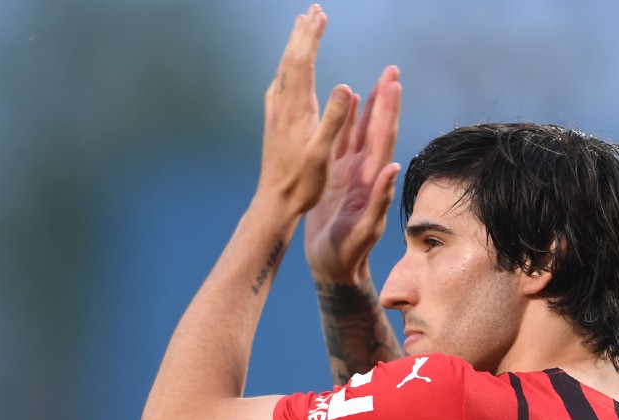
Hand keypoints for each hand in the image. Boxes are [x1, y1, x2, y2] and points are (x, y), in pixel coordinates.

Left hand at [257, 5, 353, 215]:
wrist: (275, 201)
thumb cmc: (302, 182)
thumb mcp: (323, 153)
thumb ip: (333, 119)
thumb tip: (343, 87)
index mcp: (296, 109)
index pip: (303, 62)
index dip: (311, 37)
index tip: (320, 17)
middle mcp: (282, 105)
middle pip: (291, 59)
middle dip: (303, 34)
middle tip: (312, 11)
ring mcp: (276, 113)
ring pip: (284, 70)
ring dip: (294, 47)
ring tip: (301, 29)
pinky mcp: (274, 122)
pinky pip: (281, 84)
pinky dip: (288, 67)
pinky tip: (288, 71)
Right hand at [305, 66, 402, 284]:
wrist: (333, 267)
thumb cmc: (348, 255)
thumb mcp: (364, 231)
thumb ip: (380, 200)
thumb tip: (393, 167)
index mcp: (372, 180)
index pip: (383, 139)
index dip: (389, 111)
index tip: (394, 83)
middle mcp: (365, 172)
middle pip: (376, 128)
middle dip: (384, 99)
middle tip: (391, 69)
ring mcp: (352, 173)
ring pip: (360, 131)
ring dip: (369, 105)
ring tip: (376, 80)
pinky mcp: (336, 177)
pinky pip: (342, 142)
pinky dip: (346, 120)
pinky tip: (348, 101)